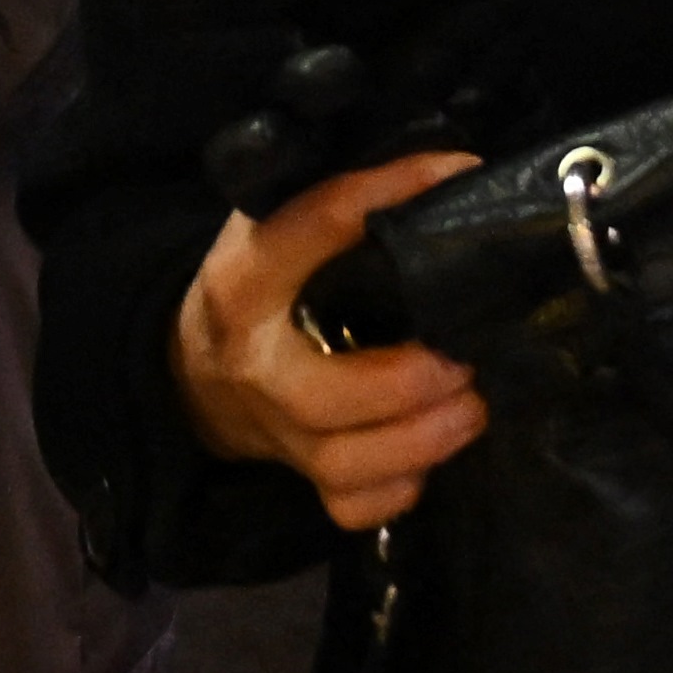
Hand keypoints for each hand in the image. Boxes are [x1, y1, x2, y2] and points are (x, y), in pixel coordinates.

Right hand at [174, 147, 486, 532]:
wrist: (198, 371)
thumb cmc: (264, 287)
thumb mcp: (272, 229)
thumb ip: (333, 205)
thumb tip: (447, 165)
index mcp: (244, 279)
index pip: (310, 227)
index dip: (386, 194)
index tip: (458, 172)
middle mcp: (255, 363)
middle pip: (320, 395)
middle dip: (405, 383)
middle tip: (465, 359)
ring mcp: (276, 432)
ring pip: (343, 462)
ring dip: (422, 440)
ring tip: (474, 406)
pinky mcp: (301, 477)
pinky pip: (351, 507)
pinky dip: (399, 490)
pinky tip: (430, 457)